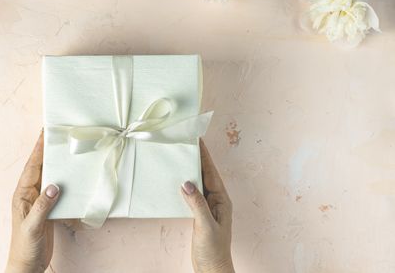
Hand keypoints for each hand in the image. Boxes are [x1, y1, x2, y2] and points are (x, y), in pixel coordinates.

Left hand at [6, 131, 59, 272]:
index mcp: (22, 195)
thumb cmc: (24, 247)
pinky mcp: (48, 210)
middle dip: (47, 151)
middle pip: (40, 168)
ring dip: (56, 165)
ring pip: (49, 177)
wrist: (28, 265)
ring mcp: (39, 202)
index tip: (44, 133)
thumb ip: (43, 206)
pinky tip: (72, 177)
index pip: (31, 167)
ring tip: (66, 151)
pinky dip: (64, 182)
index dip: (37, 150)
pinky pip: (56, 191)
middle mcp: (30, 195)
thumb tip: (54, 186)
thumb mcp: (33, 226)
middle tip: (57, 135)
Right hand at [181, 140, 234, 272]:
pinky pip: (192, 193)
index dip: (204, 155)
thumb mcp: (205, 225)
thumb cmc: (213, 249)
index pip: (211, 172)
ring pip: (198, 182)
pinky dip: (185, 184)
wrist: (211, 268)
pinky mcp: (199, 213)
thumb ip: (197, 203)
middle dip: (197, 158)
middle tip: (187, 142)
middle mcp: (216, 200)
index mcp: (221, 199)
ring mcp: (207, 206)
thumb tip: (186, 182)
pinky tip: (177, 181)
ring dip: (190, 169)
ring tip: (181, 156)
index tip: (197, 140)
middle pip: (205, 174)